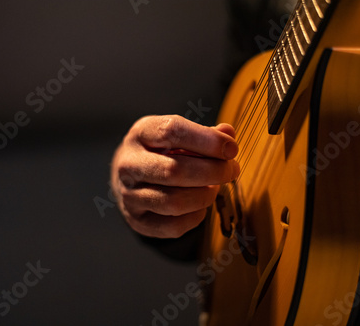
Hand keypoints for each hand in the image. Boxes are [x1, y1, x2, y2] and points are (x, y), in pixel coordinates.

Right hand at [111, 115, 239, 237]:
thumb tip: (228, 135)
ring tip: (214, 187)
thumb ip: (205, 134)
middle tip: (231, 171)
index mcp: (140, 134)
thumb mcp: (178, 135)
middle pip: (174, 171)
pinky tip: (200, 205)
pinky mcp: (137, 221)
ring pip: (174, 202)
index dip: (208, 141)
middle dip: (212, 172)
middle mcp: (128, 164)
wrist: (129, 177)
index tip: (231, 149)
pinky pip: (173, 226)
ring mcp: (129, 195)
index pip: (173, 132)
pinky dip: (196, 217)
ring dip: (204, 196)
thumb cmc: (160, 152)